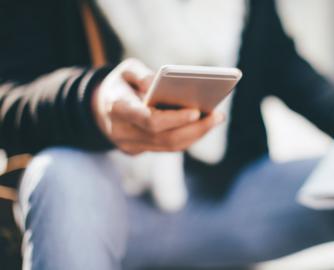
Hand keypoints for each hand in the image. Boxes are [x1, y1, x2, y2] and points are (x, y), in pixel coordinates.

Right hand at [91, 59, 223, 154]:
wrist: (99, 107)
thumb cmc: (120, 84)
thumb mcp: (125, 70)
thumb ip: (140, 74)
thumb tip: (157, 82)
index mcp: (117, 108)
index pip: (148, 120)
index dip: (174, 118)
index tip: (196, 111)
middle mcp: (122, 132)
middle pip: (165, 137)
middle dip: (195, 128)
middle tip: (217, 116)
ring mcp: (130, 146)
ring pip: (169, 146)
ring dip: (196, 134)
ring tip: (216, 119)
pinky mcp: (138, 151)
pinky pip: (167, 147)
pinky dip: (188, 137)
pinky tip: (204, 125)